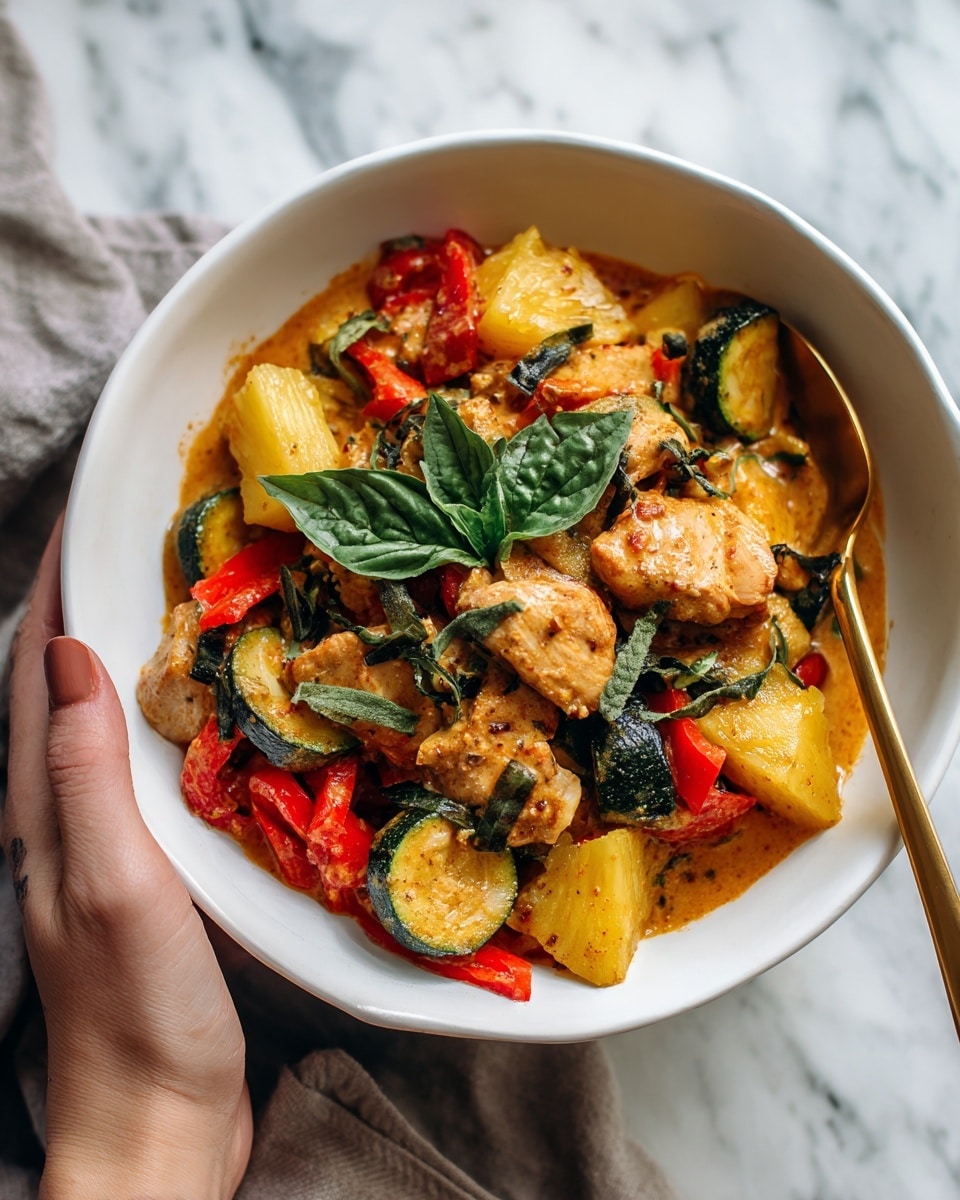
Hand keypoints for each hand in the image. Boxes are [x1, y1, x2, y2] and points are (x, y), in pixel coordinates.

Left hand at [3, 519, 251, 1199]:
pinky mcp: (140, 867)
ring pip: (96, 720)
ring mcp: (97, 842)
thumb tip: (71, 654)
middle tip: (132, 540)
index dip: (52, 586)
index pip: (34, 671)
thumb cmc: (136, 1008)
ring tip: (164, 599)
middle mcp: (57, 815)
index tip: (84, 515)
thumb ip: (85, 771)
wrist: (160, 1114)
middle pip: (55, 684)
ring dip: (116, 651)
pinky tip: (193, 711)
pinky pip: (137, 765)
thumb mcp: (115, 881)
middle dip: (80, 602)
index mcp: (41, 809)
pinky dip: (153, 715)